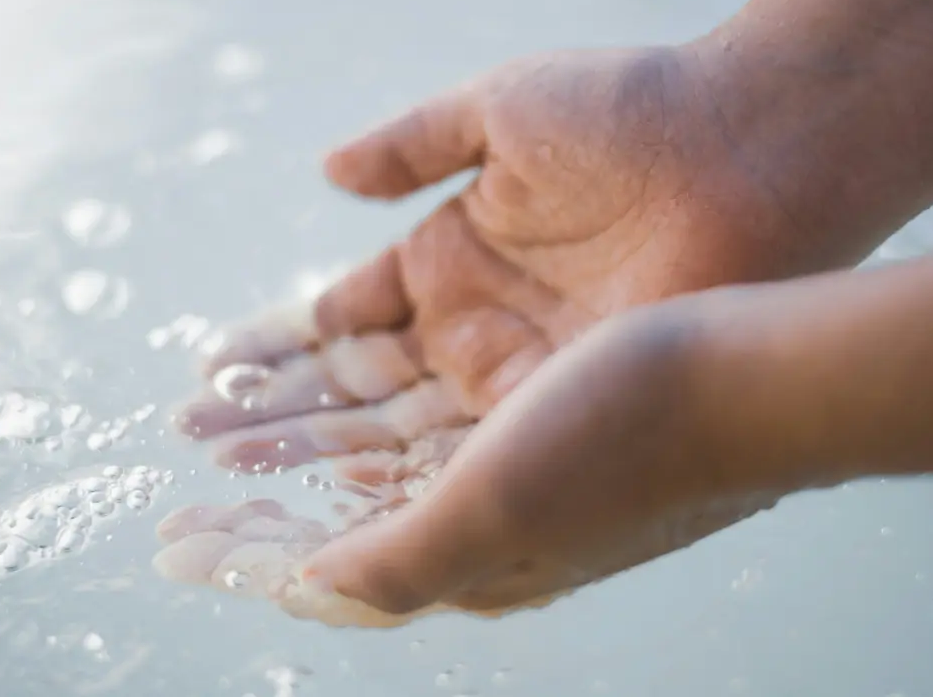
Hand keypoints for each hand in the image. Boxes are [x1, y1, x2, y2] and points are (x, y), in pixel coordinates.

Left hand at [153, 305, 782, 623]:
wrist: (758, 364)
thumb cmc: (633, 442)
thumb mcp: (495, 511)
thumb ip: (391, 564)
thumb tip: (299, 588)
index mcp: (479, 560)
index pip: (335, 567)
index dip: (249, 554)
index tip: (173, 540)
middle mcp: (494, 508)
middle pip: (346, 500)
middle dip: (263, 480)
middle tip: (188, 443)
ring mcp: (518, 442)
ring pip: (378, 434)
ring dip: (303, 416)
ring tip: (235, 392)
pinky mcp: (537, 379)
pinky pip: (424, 378)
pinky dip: (363, 368)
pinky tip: (332, 344)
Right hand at [173, 44, 827, 472]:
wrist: (752, 149)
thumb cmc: (634, 112)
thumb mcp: (500, 111)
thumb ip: (413, 143)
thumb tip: (328, 171)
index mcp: (456, 254)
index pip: (347, 318)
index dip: (280, 345)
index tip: (207, 371)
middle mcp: (480, 326)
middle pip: (360, 388)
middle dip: (278, 412)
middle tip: (194, 440)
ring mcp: (521, 373)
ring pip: (401, 431)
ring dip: (318, 451)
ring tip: (231, 474)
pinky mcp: (567, 405)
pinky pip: (470, 453)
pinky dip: (402, 475)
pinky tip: (332, 491)